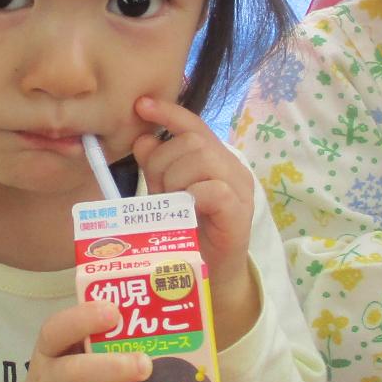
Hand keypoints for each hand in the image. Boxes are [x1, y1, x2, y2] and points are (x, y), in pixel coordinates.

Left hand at [131, 97, 258, 344]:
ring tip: (172, 205)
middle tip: (159, 192)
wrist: (212, 276)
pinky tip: (186, 211)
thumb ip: (157, 167)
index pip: (194, 124)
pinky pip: (212, 189)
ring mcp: (239, 189)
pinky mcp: (239, 212)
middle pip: (191, 141)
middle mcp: (232, 168)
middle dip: (163, 163)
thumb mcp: (166, 195)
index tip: (142, 105)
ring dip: (174, 181)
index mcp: (216, 159)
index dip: (168, 112)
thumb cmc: (189, 234)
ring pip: (200, 159)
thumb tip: (143, 138)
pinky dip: (193, 197)